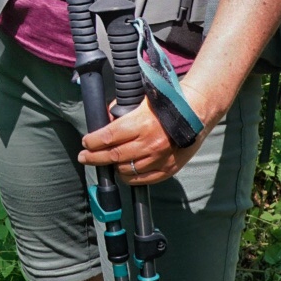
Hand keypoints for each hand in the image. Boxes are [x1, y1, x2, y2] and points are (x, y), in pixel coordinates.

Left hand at [78, 92, 206, 184]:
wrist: (197, 112)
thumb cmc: (167, 104)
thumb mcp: (141, 100)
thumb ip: (121, 110)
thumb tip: (104, 120)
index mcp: (142, 123)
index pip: (108, 137)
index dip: (92, 142)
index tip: (85, 143)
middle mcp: (150, 143)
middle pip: (113, 155)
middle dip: (94, 157)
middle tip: (84, 157)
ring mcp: (159, 158)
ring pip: (126, 170)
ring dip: (113, 167)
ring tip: (106, 163)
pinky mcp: (168, 169)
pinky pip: (143, 179)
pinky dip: (129, 177)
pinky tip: (123, 172)